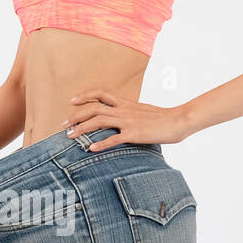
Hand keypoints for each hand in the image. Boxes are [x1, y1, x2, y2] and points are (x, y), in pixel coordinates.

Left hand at [61, 91, 191, 149]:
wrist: (178, 120)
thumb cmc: (163, 118)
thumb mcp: (143, 111)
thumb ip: (130, 113)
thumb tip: (122, 118)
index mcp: (126, 103)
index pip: (101, 94)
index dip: (85, 96)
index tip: (73, 101)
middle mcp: (124, 110)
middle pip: (94, 109)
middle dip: (76, 116)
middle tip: (64, 125)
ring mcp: (128, 122)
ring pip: (99, 121)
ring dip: (82, 129)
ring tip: (70, 136)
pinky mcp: (134, 134)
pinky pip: (115, 139)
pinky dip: (101, 144)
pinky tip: (91, 149)